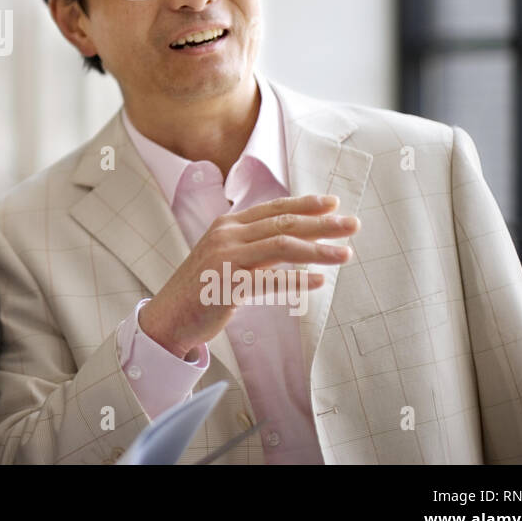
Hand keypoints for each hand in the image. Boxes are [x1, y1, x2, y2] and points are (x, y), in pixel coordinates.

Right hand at [138, 194, 358, 357]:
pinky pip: (270, 280)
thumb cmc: (201, 288)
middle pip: (283, 224)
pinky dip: (297, 281)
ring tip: (345, 254)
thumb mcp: (224, 255)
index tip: (333, 204)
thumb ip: (252, 243)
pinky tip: (319, 282)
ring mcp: (226, 259)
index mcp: (227, 224)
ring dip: (318, 250)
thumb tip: (292, 237)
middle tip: (352, 225)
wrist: (168, 317)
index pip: (273, 208)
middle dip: (322, 224)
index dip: (305, 204)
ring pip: (281, 247)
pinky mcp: (228, 285)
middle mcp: (227, 235)